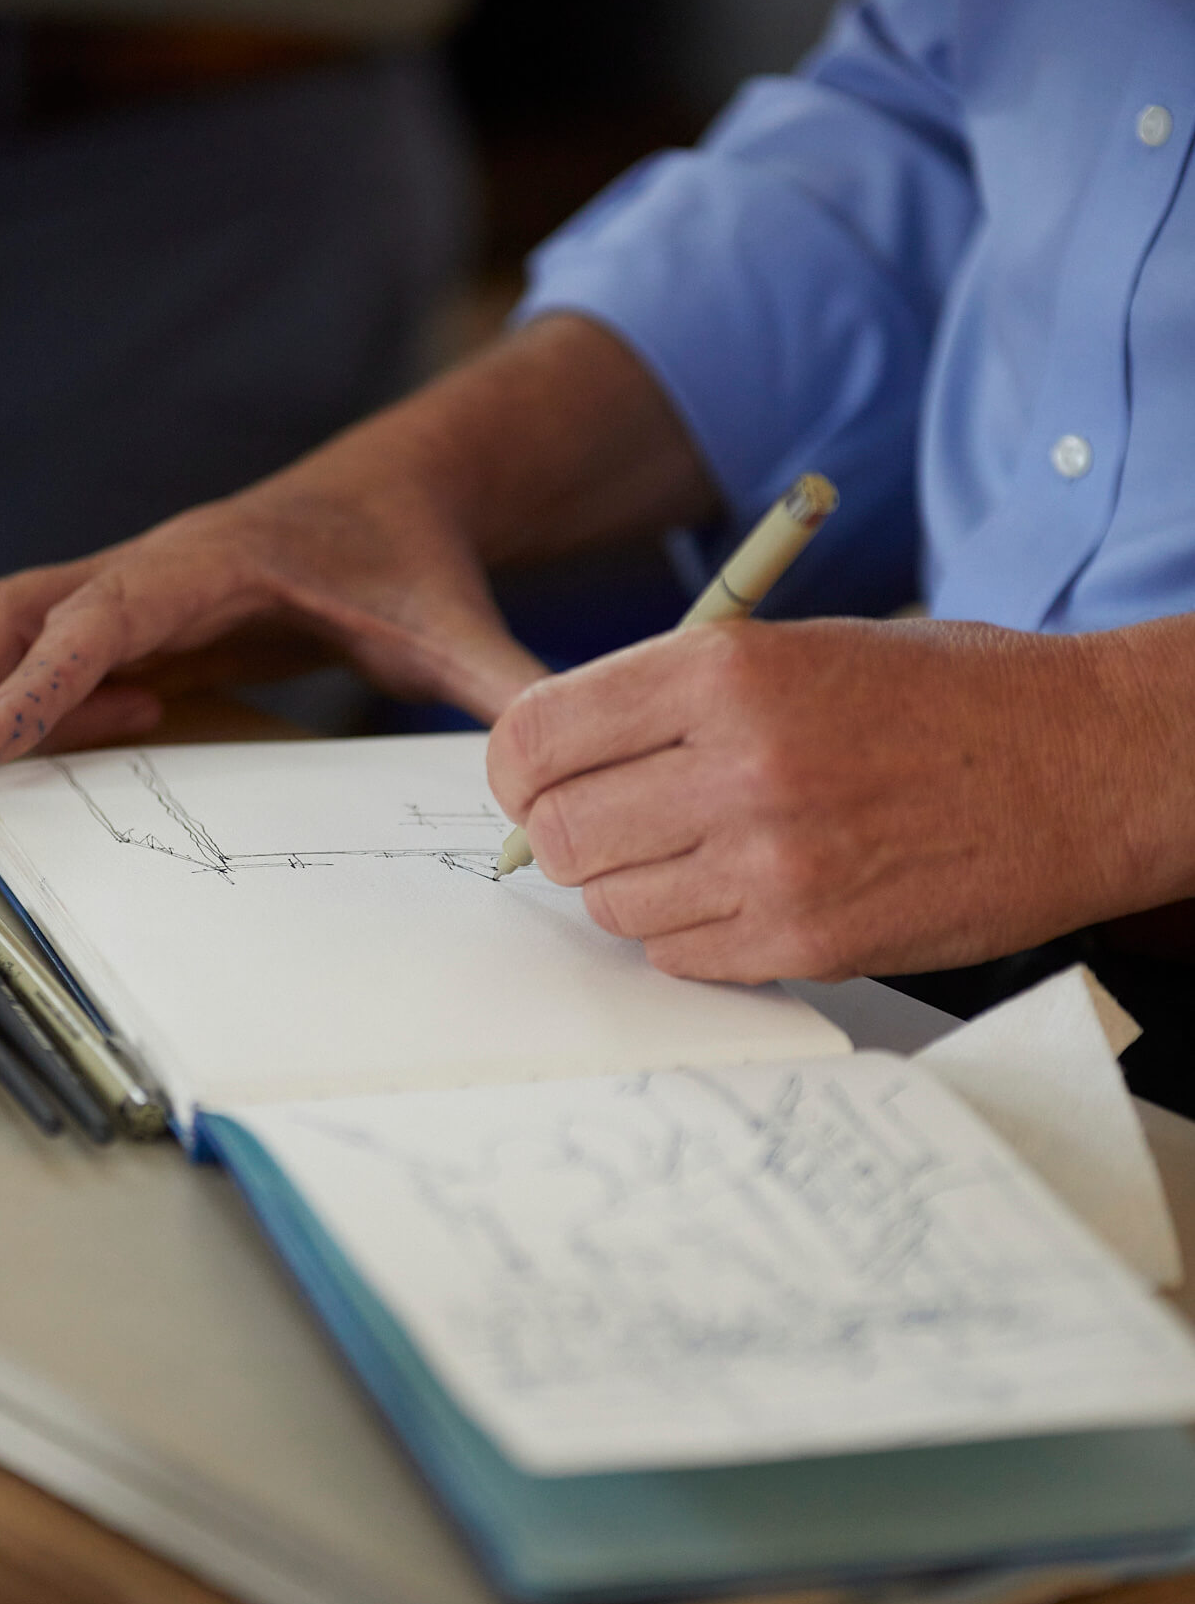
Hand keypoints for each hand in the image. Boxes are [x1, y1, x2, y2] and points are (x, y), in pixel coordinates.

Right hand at [0, 314, 713, 829]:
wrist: (396, 497)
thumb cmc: (414, 561)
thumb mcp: (459, 631)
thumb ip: (505, 690)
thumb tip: (551, 761)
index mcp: (218, 562)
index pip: (102, 617)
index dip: (35, 686)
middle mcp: (155, 563)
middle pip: (13, 612)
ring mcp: (132, 581)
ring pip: (5, 618)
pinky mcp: (132, 610)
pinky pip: (39, 641)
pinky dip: (21, 693)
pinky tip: (75, 740)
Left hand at [487, 615, 1190, 980]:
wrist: (1085, 765)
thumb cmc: (945, 696)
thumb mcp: (799, 646)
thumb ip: (671, 699)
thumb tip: (554, 766)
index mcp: (723, 670)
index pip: (534, 737)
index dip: (518, 770)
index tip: (533, 784)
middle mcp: (736, 765)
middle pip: (556, 833)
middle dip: (566, 835)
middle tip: (616, 826)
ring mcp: (771, 865)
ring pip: (612, 904)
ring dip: (634, 886)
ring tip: (702, 853)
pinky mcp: (808, 943)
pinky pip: (681, 957)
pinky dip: (691, 934)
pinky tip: (746, 894)